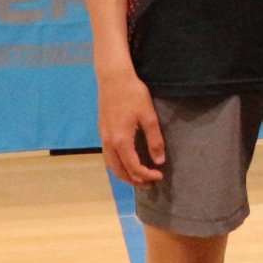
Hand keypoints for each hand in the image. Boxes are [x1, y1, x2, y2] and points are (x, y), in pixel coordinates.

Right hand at [96, 69, 164, 187]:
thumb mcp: (148, 116)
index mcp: (121, 141)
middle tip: (150, 183)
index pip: (134, 168)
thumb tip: (159, 160)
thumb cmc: (133, 95)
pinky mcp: (103, 132)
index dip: (147, 175)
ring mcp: (103, 138)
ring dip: (125, 175)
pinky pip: (108, 157)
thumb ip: (154, 140)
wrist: (113, 79)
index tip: (159, 176)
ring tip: (139, 177)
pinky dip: (118, 165)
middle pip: (120, 172)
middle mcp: (109, 143)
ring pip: (112, 166)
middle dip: (135, 180)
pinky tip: (127, 162)